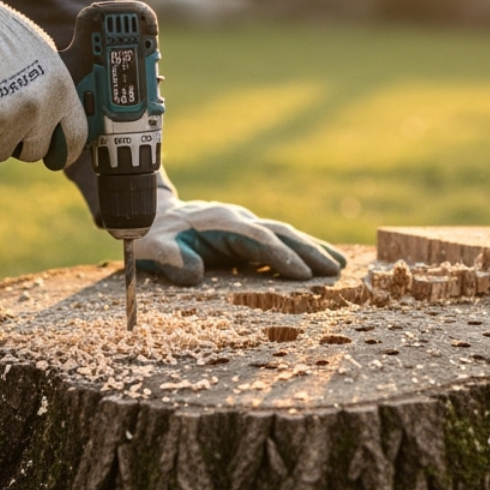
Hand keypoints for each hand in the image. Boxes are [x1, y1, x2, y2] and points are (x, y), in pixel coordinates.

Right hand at [0, 0, 86, 164]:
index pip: (75, 139)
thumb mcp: (40, 54)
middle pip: (33, 152)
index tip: (56, 156)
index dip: (64, 151)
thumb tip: (57, 117)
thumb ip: (52, 90)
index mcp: (58, 90)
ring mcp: (4, 121)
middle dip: (17, 140)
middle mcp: (36, 109)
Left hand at [137, 186, 346, 285]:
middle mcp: (236, 219)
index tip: (302, 273)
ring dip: (312, 248)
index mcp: (218, 223)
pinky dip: (301, 249)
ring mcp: (244, 224)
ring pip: (284, 233)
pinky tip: (322, 261)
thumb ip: (170, 259)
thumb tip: (194, 273)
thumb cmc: (151, 237)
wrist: (149, 215)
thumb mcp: (151, 249)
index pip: (255, 238)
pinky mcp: (246, 232)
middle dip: (308, 250)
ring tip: (340, 265)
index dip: (279, 254)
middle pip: (279, 232)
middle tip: (335, 270)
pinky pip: (278, 240)